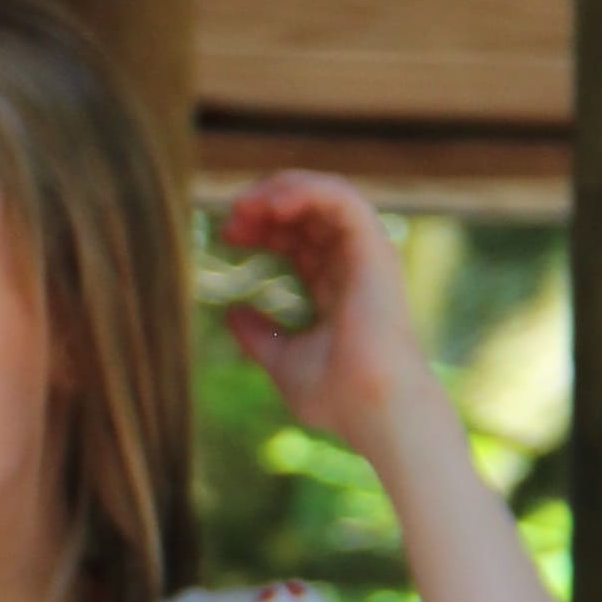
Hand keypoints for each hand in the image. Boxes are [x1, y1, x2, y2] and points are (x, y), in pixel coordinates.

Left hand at [214, 174, 434, 454]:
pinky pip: (342, 199)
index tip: (228, 236)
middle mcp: (354, 265)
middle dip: (265, 204)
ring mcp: (366, 254)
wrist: (373, 410)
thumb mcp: (283, 361)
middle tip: (231, 219)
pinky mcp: (373, 248)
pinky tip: (273, 205)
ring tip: (246, 206)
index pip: (300, 236)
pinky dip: (306, 191)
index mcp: (337, 285)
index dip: (263, 227)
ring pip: (326, 194)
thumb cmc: (338, 397)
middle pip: (309, 210)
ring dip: (281, 190)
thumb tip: (232, 314)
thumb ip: (259, 337)